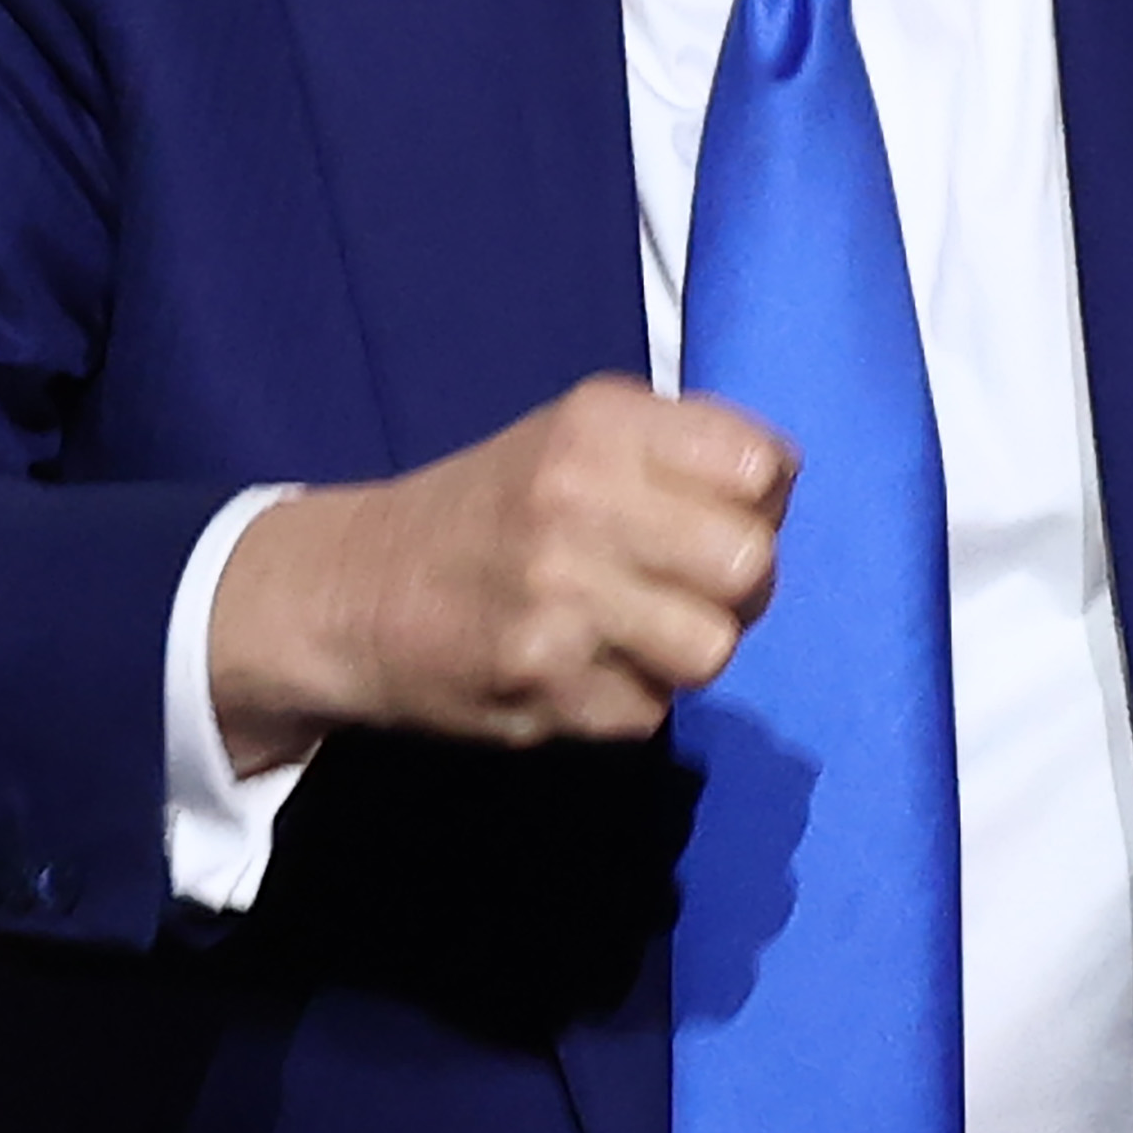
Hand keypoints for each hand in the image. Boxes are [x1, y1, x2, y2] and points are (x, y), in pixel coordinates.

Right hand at [207, 378, 794, 771]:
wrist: (354, 591)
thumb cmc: (494, 510)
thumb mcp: (577, 438)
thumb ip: (679, 451)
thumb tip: (778, 498)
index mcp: (601, 421)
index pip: (762, 465)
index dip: (757, 502)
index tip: (714, 516)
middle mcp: (580, 495)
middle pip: (753, 564)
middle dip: (736, 591)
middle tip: (686, 591)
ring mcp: (559, 593)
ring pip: (714, 650)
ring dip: (684, 654)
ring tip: (634, 634)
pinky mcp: (542, 681)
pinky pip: (651, 711)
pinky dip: (625, 700)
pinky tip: (578, 669)